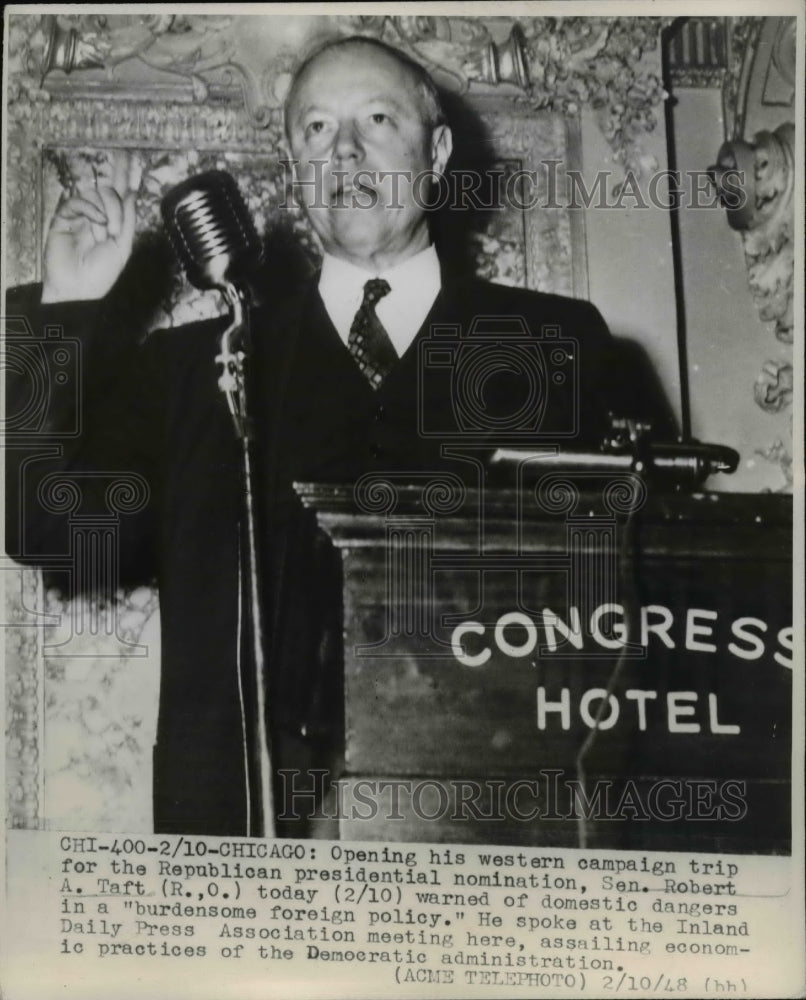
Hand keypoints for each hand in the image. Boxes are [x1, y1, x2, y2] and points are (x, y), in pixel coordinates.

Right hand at [42, 152, 142, 303]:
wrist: (78, 288)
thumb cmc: (101, 274)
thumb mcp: (122, 247)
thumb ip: (128, 219)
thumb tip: (132, 192)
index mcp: (112, 223)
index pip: (119, 195)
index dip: (123, 176)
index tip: (129, 156)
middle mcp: (97, 216)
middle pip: (109, 191)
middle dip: (118, 200)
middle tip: (118, 219)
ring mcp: (80, 216)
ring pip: (97, 194)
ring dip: (107, 210)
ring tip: (106, 232)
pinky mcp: (64, 217)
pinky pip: (80, 201)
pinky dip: (91, 209)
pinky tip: (96, 223)